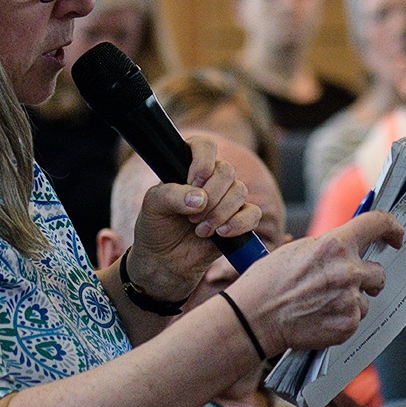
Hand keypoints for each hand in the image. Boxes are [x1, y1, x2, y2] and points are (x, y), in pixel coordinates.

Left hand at [123, 135, 258, 304]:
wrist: (165, 261)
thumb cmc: (156, 227)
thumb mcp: (153, 207)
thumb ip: (171, 196)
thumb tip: (200, 198)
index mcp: (187, 165)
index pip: (204, 145)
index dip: (203, 161)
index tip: (192, 181)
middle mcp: (210, 178)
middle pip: (226, 170)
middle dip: (210, 196)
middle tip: (190, 217)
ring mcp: (226, 198)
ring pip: (240, 191)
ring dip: (220, 213)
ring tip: (199, 230)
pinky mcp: (239, 219)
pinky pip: (253, 213)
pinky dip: (239, 223)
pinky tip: (221, 233)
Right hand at [227, 210, 401, 353]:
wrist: (254, 317)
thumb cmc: (268, 281)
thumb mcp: (297, 250)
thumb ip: (328, 248)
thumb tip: (350, 248)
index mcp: (334, 244)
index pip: (378, 224)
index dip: (392, 228)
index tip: (397, 236)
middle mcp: (348, 271)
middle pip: (378, 272)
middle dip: (366, 277)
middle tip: (344, 283)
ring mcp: (350, 299)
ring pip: (366, 298)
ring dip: (352, 300)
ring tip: (321, 303)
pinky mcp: (348, 324)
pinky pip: (356, 319)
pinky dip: (342, 319)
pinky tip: (319, 317)